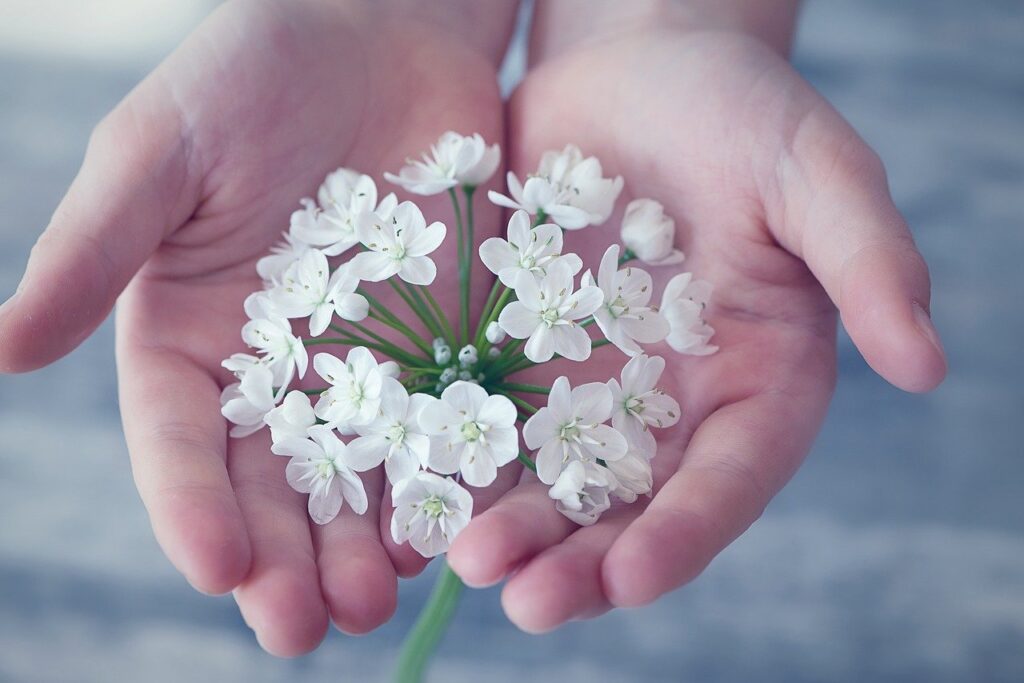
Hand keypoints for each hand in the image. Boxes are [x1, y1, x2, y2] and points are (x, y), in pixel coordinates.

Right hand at [0, 0, 514, 654]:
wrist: (383, 27)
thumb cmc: (253, 70)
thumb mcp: (162, 150)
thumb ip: (94, 249)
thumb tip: (1, 352)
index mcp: (189, 336)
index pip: (180, 442)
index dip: (191, 509)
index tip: (219, 569)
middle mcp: (276, 368)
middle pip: (272, 483)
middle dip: (284, 558)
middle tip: (302, 629)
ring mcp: (365, 362)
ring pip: (360, 476)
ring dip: (363, 544)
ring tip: (375, 602)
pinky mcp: (443, 342)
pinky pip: (446, 425)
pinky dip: (447, 482)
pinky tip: (455, 530)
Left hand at [447, 2, 946, 631]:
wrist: (635, 69)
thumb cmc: (740, 111)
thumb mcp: (812, 170)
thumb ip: (866, 259)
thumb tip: (928, 362)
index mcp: (757, 381)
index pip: (728, 478)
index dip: (685, 533)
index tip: (632, 578)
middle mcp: (673, 404)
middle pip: (632, 507)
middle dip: (584, 562)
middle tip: (530, 602)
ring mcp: (590, 386)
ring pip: (553, 481)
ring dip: (515, 530)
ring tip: (467, 562)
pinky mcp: (522, 354)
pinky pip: (488, 420)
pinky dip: (459, 460)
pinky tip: (419, 494)